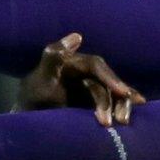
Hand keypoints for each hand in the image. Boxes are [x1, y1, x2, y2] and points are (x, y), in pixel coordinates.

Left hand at [17, 34, 146, 126]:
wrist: (30, 120)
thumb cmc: (34, 98)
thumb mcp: (41, 79)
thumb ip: (54, 58)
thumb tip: (77, 36)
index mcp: (74, 62)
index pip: (97, 66)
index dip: (111, 78)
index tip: (122, 92)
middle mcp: (86, 73)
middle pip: (108, 82)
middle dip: (118, 99)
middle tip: (121, 119)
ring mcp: (91, 88)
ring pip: (113, 95)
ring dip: (121, 108)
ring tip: (122, 124)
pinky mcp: (94, 103)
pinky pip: (112, 104)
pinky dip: (122, 110)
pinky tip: (129, 121)